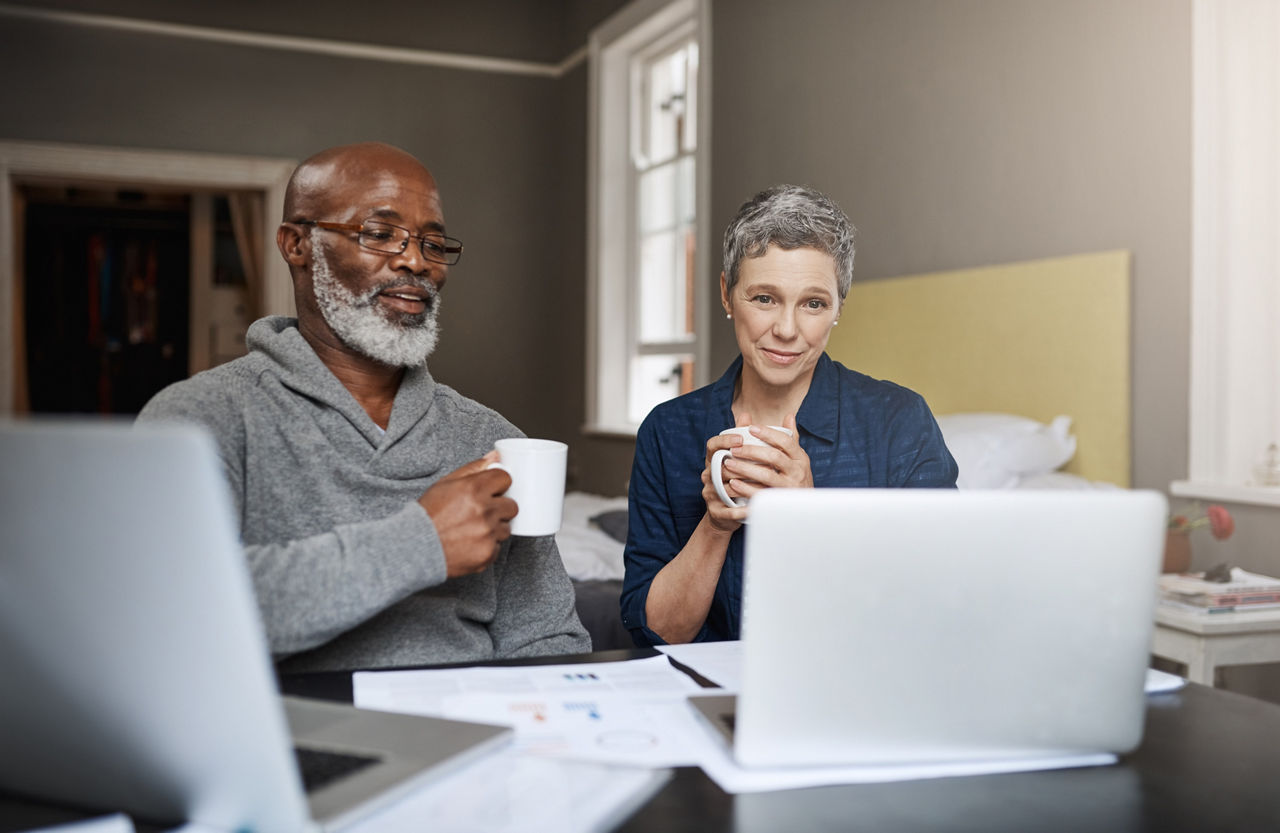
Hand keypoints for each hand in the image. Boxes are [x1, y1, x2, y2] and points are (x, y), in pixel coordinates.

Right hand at [418, 451, 516, 577]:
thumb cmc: (429, 515)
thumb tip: (495, 455)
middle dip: (499, 508)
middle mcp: (484, 510)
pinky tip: (470, 543)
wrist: (414, 548)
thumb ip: (473, 468)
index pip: (505, 478)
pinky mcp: (488, 554)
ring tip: (472, 529)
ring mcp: (487, 534)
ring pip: (506, 527)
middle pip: (512, 505)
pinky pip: (498, 547)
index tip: (491, 491)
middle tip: (480, 513)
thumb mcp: (446, 484)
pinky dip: (487, 546)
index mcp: (474, 489)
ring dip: (494, 528)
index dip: (498, 485)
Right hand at [701, 412, 751, 532]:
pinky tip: (757, 506)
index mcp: (714, 460)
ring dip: (744, 487)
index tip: (741, 438)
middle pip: (719, 467)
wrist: (727, 514)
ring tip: (765, 484)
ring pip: (725, 488)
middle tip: (763, 463)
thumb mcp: (738, 459)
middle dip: (741, 465)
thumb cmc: (737, 481)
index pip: (712, 446)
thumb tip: (747, 413)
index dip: (724, 441)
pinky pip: (729, 510)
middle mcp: (708, 475)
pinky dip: (743, 509)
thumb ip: (742, 436)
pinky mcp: (715, 511)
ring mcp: (710, 493)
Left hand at [714, 413, 812, 505]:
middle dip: (752, 451)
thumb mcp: (798, 459)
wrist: (804, 510)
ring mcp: (789, 488)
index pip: (785, 441)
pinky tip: (733, 483)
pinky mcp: (780, 503)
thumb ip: (792, 439)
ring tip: (728, 464)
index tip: (751, 428)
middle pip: (774, 457)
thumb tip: (789, 415)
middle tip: (734, 448)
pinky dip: (746, 488)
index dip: (768, 433)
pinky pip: (761, 494)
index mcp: (800, 458)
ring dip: (745, 469)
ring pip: (766, 475)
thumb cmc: (796, 478)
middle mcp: (797, 472)